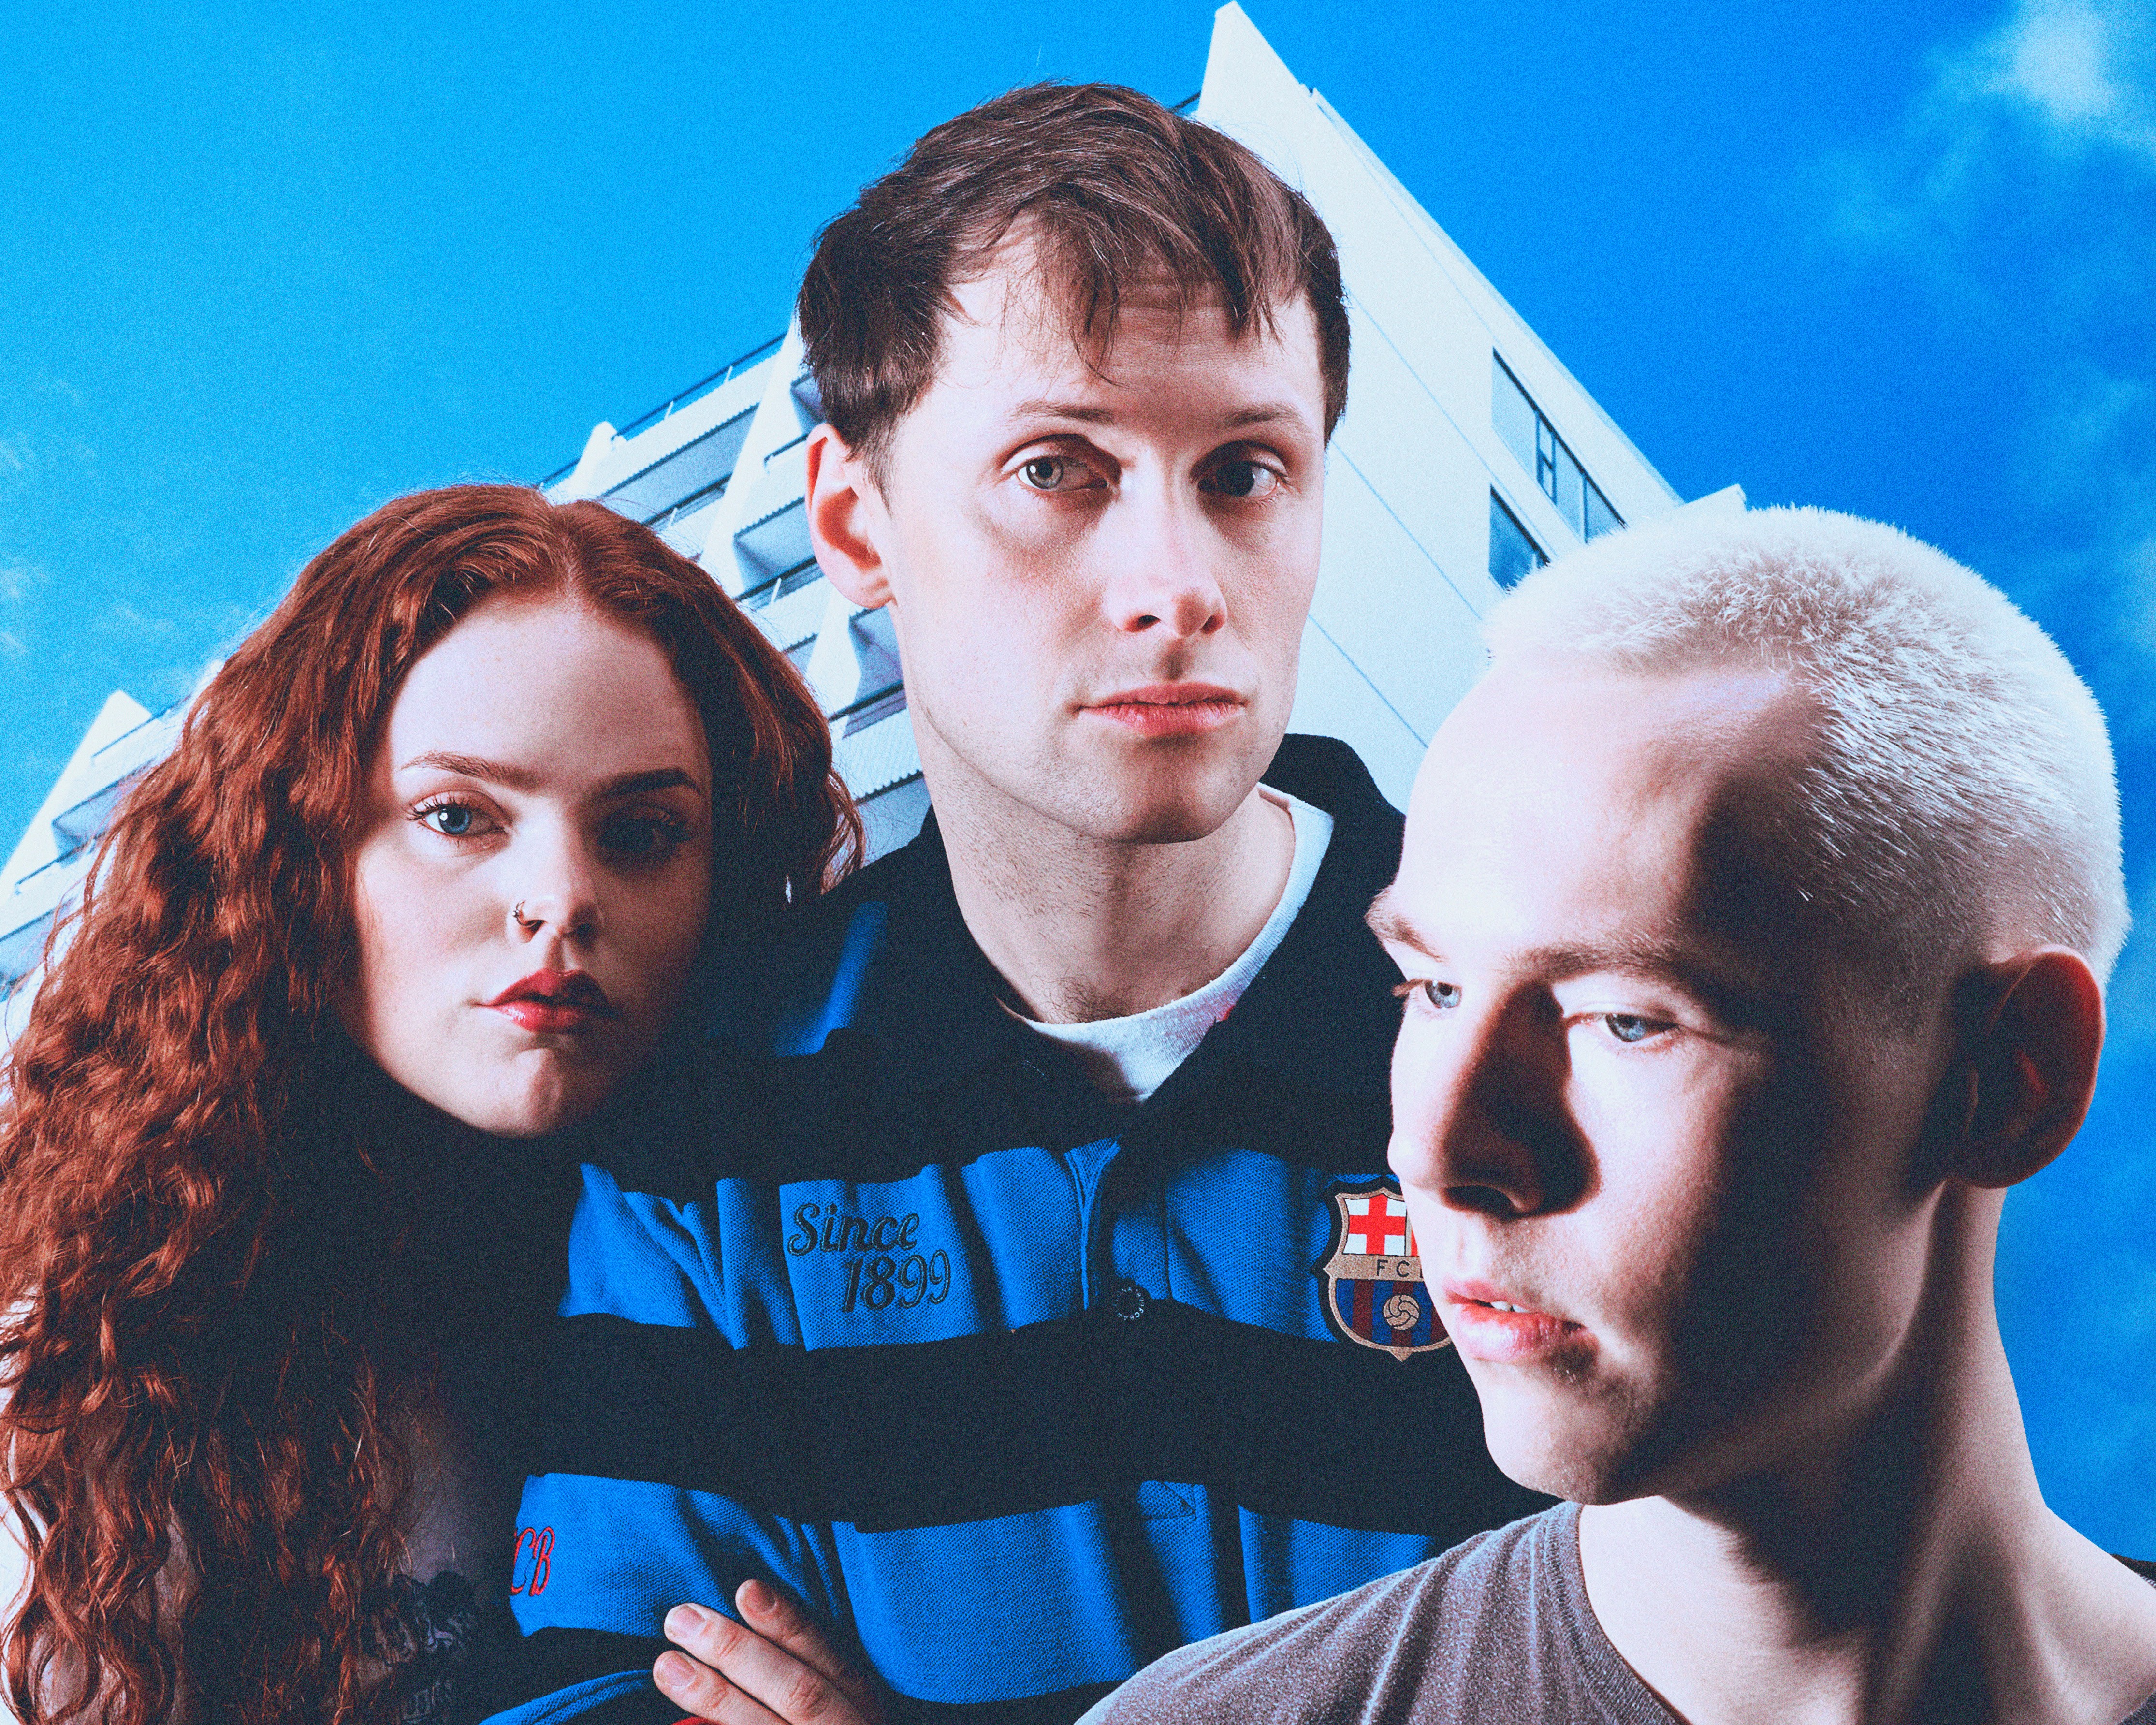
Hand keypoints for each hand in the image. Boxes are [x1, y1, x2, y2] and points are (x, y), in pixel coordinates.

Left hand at [653, 1579, 886, 1723]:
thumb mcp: (843, 1720)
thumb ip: (807, 1689)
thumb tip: (739, 1633)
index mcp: (865, 1720)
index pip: (832, 1669)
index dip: (791, 1627)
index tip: (745, 1590)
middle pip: (798, 1695)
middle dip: (738, 1652)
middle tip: (681, 1619)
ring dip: (715, 1697)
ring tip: (666, 1666)